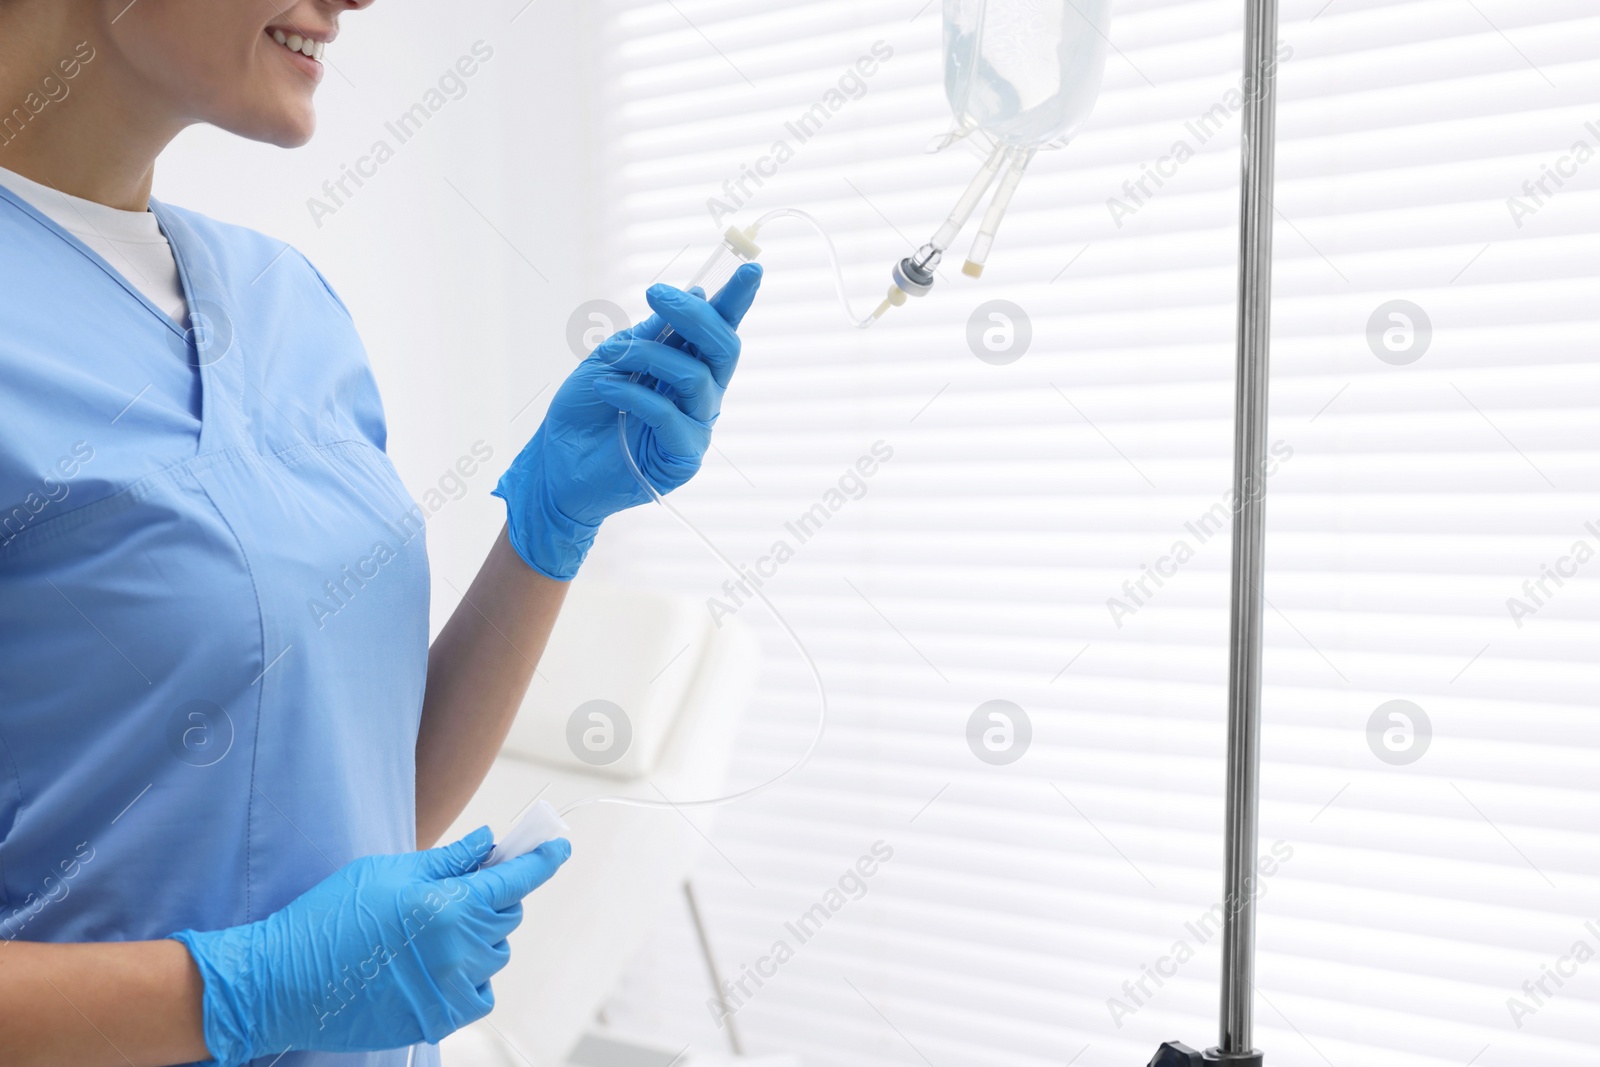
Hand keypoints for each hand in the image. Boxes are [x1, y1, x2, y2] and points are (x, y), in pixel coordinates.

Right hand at [170, 828, 568, 1065]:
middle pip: (507, 916)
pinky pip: (480, 992)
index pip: (515, 880)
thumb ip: (448, 861)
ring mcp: (451, 989)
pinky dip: (470, 976)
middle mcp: (460, 950)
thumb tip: (489, 843)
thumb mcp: (388, 872)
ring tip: (433, 932)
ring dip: (480, 938)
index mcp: (450, 906)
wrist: (283, 982)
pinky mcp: (438, 1020)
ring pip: (495, 954)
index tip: (557, 848)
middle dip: (494, 897)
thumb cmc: (329, 918)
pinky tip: (435, 965)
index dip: (541, 859)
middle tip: (459, 891)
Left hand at [494, 263, 762, 578]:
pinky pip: (673, 417)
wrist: (555, 464)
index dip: (736, 300)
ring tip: (616, 357)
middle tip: (657, 295)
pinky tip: (607, 390)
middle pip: (723, 349)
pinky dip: (638, 396)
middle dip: (695, 315)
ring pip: (697, 378)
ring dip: (652, 356)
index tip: (749, 268)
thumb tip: (696, 295)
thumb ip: (649, 334)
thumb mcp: (610, 359)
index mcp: (685, 366)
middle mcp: (698, 395)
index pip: (719, 330)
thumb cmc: (582, 412)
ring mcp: (694, 426)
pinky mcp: (682, 457)